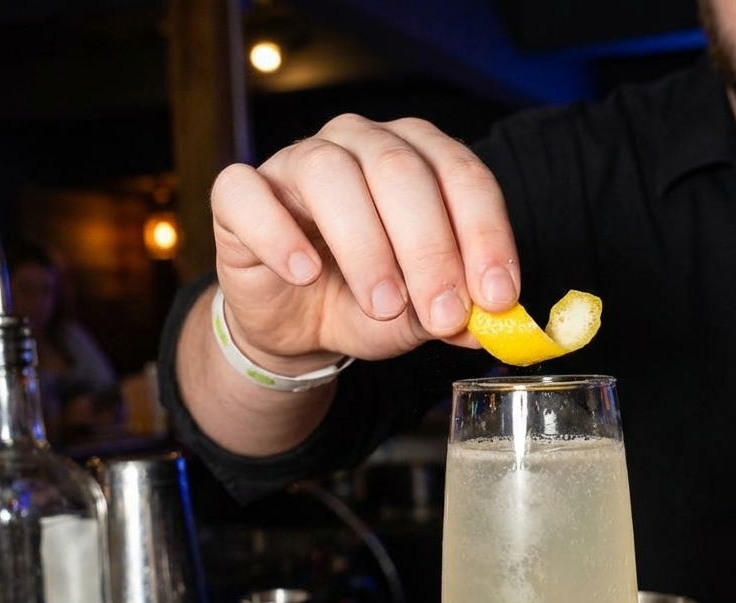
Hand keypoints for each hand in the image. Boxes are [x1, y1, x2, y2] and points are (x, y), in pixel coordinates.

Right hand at [208, 114, 520, 370]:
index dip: (485, 236)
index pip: (462, 176)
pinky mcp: (240, 193)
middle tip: (442, 313)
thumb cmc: (364, 304)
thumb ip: (452, 316)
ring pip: (330, 174)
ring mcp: (296, 161)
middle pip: (400, 171)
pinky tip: (304, 274)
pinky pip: (249, 193)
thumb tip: (487, 326)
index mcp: (418, 160)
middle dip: (430, 249)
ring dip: (366, 247)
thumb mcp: (417, 318)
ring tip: (384, 307)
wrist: (297, 326)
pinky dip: (278, 233)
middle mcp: (360, 144)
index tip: (495, 298)